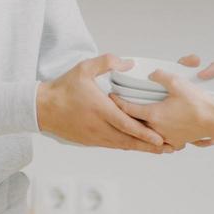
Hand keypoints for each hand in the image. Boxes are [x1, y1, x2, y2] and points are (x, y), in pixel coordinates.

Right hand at [37, 55, 171, 153]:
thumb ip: (107, 62)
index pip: (126, 125)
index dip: (144, 133)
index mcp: (100, 109)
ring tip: (161, 150)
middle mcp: (99, 127)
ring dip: (142, 149)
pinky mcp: (91, 141)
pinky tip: (139, 147)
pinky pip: (113, 145)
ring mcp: (95, 136)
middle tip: (170, 148)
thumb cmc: (63, 88)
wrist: (43, 109)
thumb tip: (129, 63)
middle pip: (130, 141)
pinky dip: (128, 146)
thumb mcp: (84, 68)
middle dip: (151, 146)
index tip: (160, 139)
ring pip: (123, 145)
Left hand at [110, 69, 213, 150]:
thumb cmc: (198, 103)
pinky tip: (151, 132)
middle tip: (117, 107)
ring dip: (137, 126)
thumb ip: (161, 76)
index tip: (111, 96)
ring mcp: (165, 138)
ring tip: (131, 119)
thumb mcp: (178, 83)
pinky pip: (159, 141)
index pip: (128, 109)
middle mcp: (155, 129)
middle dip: (124, 115)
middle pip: (133, 123)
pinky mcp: (175, 142)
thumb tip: (151, 74)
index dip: (117, 101)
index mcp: (153, 114)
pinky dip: (152, 137)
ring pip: (145, 133)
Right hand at [179, 54, 213, 117]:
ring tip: (190, 91)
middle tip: (182, 79)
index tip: (188, 64)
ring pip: (204, 98)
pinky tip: (201, 104)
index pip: (198, 71)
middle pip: (197, 86)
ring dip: (197, 95)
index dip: (189, 68)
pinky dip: (209, 107)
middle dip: (189, 83)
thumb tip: (200, 74)